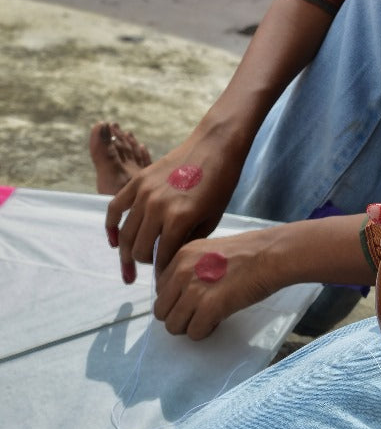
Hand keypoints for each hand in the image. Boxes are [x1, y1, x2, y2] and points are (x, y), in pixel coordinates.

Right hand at [104, 128, 245, 282]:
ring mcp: (145, 193)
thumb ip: (189, 241)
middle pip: (140, 250)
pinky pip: (114, 208)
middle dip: (145, 264)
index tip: (164, 282)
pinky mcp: (138, 181)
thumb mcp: (212, 218)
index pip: (162, 259)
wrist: (215, 145)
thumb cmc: (221, 182)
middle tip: (151, 268)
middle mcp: (158, 207)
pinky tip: (113, 242)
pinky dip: (110, 227)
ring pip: (126, 234)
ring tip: (132, 264)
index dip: (163, 274)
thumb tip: (171, 261)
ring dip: (128, 252)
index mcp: (179, 219)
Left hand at [153, 228, 284, 338]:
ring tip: (210, 317)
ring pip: (173, 326)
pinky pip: (194, 333)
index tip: (194, 300)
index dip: (176, 299)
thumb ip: (190, 268)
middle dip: (179, 316)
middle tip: (200, 313)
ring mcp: (193, 291)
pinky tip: (219, 320)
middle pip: (162, 311)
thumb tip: (180, 294)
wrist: (270, 255)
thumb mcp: (209, 251)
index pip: (160, 290)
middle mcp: (181, 272)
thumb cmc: (248, 253)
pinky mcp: (208, 308)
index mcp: (181, 256)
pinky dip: (205, 331)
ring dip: (190, 326)